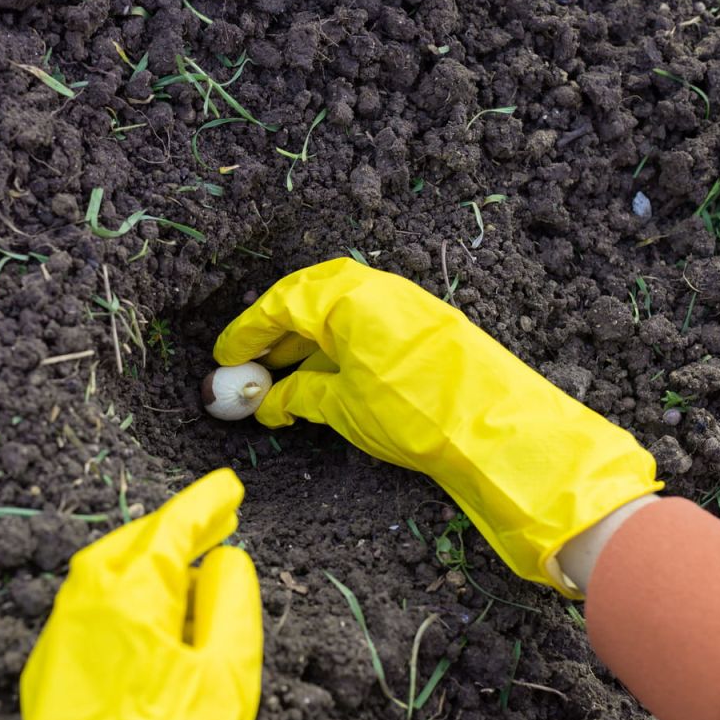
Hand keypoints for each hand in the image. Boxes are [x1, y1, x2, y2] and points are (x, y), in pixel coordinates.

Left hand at [15, 469, 261, 719]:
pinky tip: (150, 610)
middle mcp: (87, 592)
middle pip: (141, 537)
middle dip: (183, 525)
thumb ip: (233, 602)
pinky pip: (92, 600)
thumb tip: (225, 561)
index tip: (230, 486)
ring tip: (192, 561)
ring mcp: (62, 624)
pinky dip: (126, 589)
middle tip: (221, 519)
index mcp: (133, 586)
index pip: (177, 522)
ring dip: (153, 556)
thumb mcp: (227, 673)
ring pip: (111, 566)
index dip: (209, 501)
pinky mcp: (51, 657)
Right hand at [214, 258, 660, 595]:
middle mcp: (375, 288)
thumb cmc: (415, 412)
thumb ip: (296, 394)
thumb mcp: (340, 406)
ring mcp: (403, 304)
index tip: (223, 362)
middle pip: (307, 302)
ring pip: (337, 316)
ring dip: (306, 347)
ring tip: (282, 386)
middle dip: (274, 336)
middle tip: (249, 370)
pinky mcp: (424, 327)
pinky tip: (325, 384)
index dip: (245, 334)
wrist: (496, 431)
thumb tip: (267, 399)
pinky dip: (337, 351)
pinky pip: (365, 328)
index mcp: (346, 296)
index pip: (278, 304)